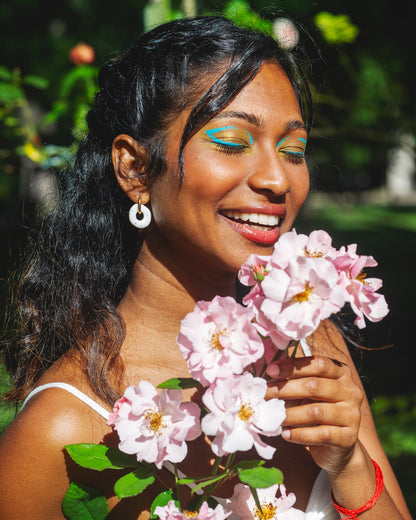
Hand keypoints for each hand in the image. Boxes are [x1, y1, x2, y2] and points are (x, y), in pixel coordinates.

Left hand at [266, 355, 363, 475]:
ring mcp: (352, 414)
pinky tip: (285, 434)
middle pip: (315, 386)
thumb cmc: (317, 410)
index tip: (270, 370)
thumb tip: (269, 374)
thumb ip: (294, 380)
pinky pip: (321, 434)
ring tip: (274, 416)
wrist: (337, 446)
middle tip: (265, 394)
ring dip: (290, 414)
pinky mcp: (349, 437)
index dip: (293, 366)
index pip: (318, 364)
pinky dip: (299, 434)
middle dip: (285, 389)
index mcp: (341, 373)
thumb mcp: (307, 392)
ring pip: (316, 411)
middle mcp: (350, 391)